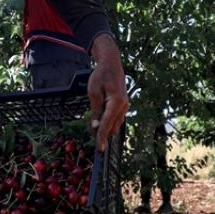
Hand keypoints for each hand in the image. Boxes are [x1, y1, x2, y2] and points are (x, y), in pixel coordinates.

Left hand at [87, 34, 128, 151]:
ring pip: (115, 124)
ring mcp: (125, 106)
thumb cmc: (101, 76)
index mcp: (116, 102)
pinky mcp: (123, 106)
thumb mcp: (94, 92)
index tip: (99, 149)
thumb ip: (96, 110)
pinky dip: (108, 121)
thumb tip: (96, 127)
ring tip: (93, 120)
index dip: (101, 136)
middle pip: (112, 127)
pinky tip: (99, 116)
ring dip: (105, 127)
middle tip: (89, 127)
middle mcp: (123, 106)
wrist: (111, 64)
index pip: (107, 123)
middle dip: (102, 132)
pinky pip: (115, 118)